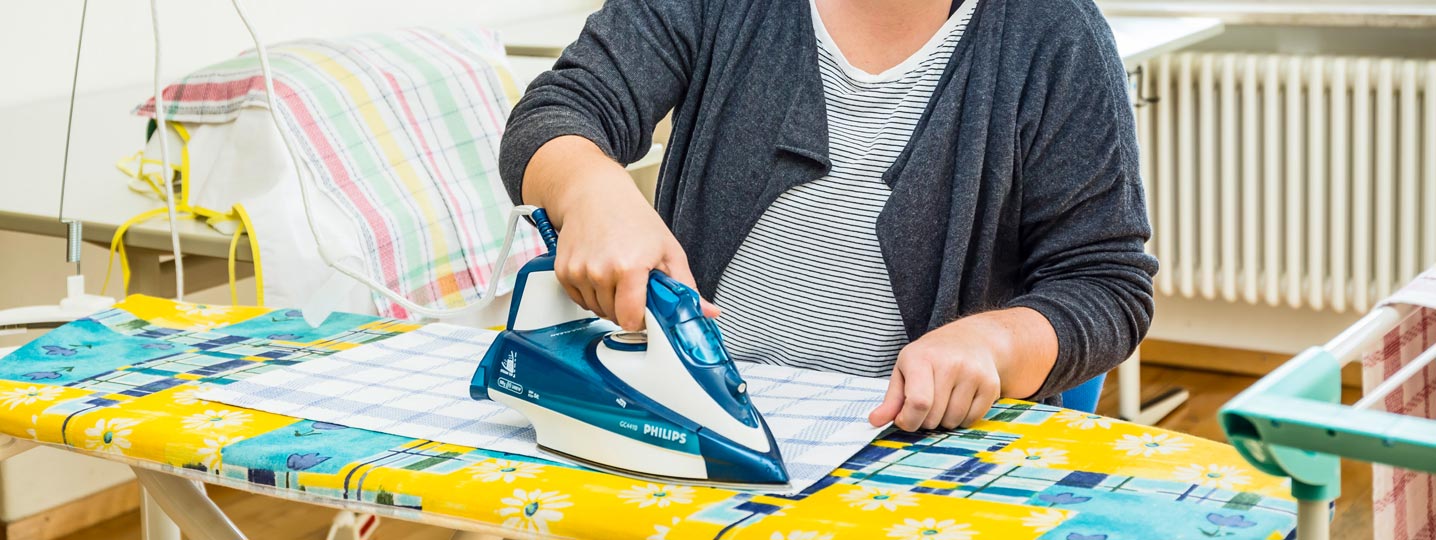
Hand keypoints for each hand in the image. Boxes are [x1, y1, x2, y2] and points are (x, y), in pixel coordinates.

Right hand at [523, 136, 718, 330]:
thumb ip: (686, 287)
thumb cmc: (633, 218)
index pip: (631, 319)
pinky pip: (579, 300)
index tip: (647, 309)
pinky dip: (590, 293)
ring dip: (608, 301)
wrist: (595, 194)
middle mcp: (601, 270)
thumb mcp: (668, 250)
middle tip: (633, 282)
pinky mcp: (563, 272)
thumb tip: (708, 312)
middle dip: (626, 306)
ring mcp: (579, 272)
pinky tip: (599, 272)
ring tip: (616, 273)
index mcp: (630, 266)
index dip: (642, 319)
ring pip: (596, 310)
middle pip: (614, 317)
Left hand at [868, 324, 1001, 430]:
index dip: (909, 421)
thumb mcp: (905, 369)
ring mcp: (973, 374)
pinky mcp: (990, 385)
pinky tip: (959, 400)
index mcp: (921, 358)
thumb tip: (875, 421)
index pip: (918, 402)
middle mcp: (950, 364)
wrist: (972, 339)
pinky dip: (962, 419)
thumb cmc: (931, 357)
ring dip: (944, 420)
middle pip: (933, 417)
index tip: (905, 420)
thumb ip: (891, 399)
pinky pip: (971, 420)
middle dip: (925, 421)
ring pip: (952, 421)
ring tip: (943, 400)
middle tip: (926, 406)